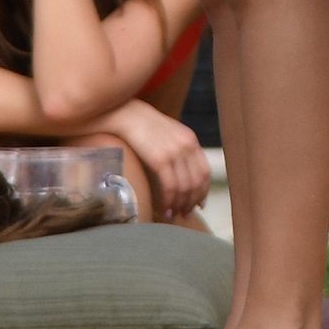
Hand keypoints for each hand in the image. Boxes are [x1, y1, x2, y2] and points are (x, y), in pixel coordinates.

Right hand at [115, 104, 210, 220]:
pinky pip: (170, 186)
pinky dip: (169, 201)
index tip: (198, 205)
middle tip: (184, 214)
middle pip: (197, 182)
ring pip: (185, 187)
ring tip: (172, 214)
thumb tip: (180, 174)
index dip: (203, 192)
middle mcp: (186, 145)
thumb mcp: (166, 133)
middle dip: (191, 202)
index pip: (205, 171)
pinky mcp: (159, 158)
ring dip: (179, 205)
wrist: (124, 114)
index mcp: (190, 139)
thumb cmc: (141, 126)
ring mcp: (174, 152)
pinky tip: (163, 209)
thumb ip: (177, 149)